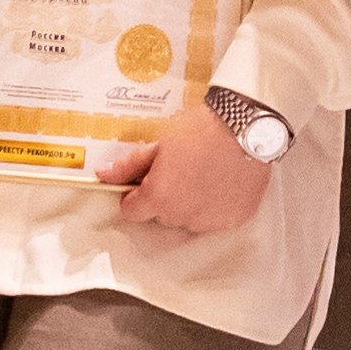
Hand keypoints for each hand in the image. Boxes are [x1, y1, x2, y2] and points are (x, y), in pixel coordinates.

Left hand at [92, 100, 271, 234]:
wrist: (247, 127)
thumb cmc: (201, 129)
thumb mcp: (160, 142)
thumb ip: (131, 165)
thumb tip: (103, 175)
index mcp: (158, 198)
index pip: (132, 213)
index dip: (134, 197)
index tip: (143, 183)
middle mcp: (181, 216)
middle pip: (162, 217)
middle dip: (164, 198)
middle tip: (178, 171)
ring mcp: (209, 222)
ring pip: (189, 221)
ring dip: (189, 206)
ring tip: (202, 176)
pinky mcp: (234, 220)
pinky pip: (215, 221)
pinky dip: (215, 208)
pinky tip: (221, 185)